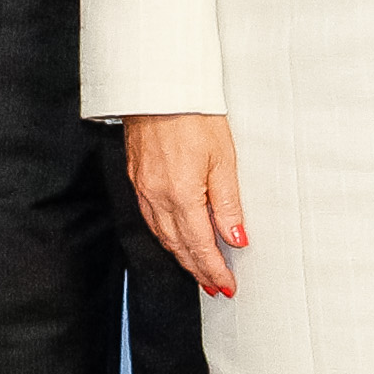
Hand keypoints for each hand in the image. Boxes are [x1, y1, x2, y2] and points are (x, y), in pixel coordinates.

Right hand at [124, 113, 245, 296]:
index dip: (215, 270)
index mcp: (181, 195)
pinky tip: (174, 238)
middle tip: (216, 287)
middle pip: (179, 246)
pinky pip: (150, 218)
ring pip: (162, 235)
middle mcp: (157, 197)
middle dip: (198, 270)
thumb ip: (228, 204)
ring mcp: (143, 188)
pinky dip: (165, 236)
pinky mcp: (136, 177)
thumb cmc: (193, 115)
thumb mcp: (223, 159)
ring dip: (181, 257)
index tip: (227, 286)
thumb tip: (236, 238)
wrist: (158, 86)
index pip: (200, 246)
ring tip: (198, 270)